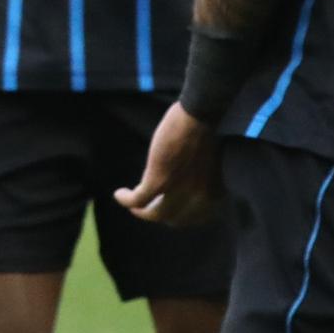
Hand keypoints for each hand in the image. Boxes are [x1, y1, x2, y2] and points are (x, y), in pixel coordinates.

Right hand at [114, 100, 221, 226]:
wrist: (202, 114)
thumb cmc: (208, 128)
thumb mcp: (210, 160)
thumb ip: (202, 177)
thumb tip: (185, 180)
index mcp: (214, 194)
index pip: (194, 217)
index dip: (179, 215)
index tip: (168, 205)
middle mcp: (197, 199)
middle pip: (173, 218)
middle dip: (159, 214)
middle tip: (148, 208)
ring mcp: (178, 191)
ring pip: (154, 213)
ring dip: (141, 211)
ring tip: (132, 205)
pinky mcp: (159, 180)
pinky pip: (139, 199)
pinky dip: (126, 199)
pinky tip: (119, 194)